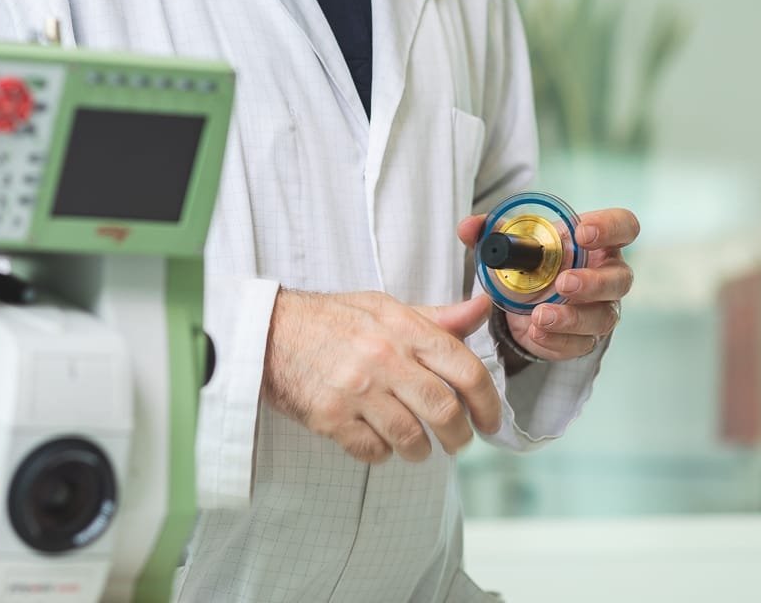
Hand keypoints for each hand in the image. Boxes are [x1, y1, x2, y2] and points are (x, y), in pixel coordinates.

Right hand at [262, 289, 501, 464]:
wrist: (269, 331)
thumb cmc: (331, 320)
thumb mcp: (384, 307)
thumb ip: (436, 317)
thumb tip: (482, 310)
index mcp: (403, 329)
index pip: (464, 370)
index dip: (488, 403)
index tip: (491, 421)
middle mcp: (383, 358)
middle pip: (443, 411)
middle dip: (459, 435)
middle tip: (458, 441)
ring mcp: (356, 390)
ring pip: (411, 438)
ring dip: (422, 450)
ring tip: (418, 447)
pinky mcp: (330, 417)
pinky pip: (373, 451)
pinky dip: (382, 453)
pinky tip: (378, 441)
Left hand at [458, 207, 638, 360]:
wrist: (524, 299)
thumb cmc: (530, 261)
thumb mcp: (509, 243)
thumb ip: (489, 231)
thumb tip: (467, 227)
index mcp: (596, 241)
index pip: (622, 226)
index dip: (609, 228)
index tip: (582, 234)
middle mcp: (607, 275)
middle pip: (620, 279)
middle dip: (593, 283)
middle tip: (562, 284)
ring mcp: (601, 309)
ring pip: (603, 317)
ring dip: (572, 318)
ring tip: (540, 315)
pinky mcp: (585, 338)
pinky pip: (580, 344)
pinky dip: (556, 340)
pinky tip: (536, 332)